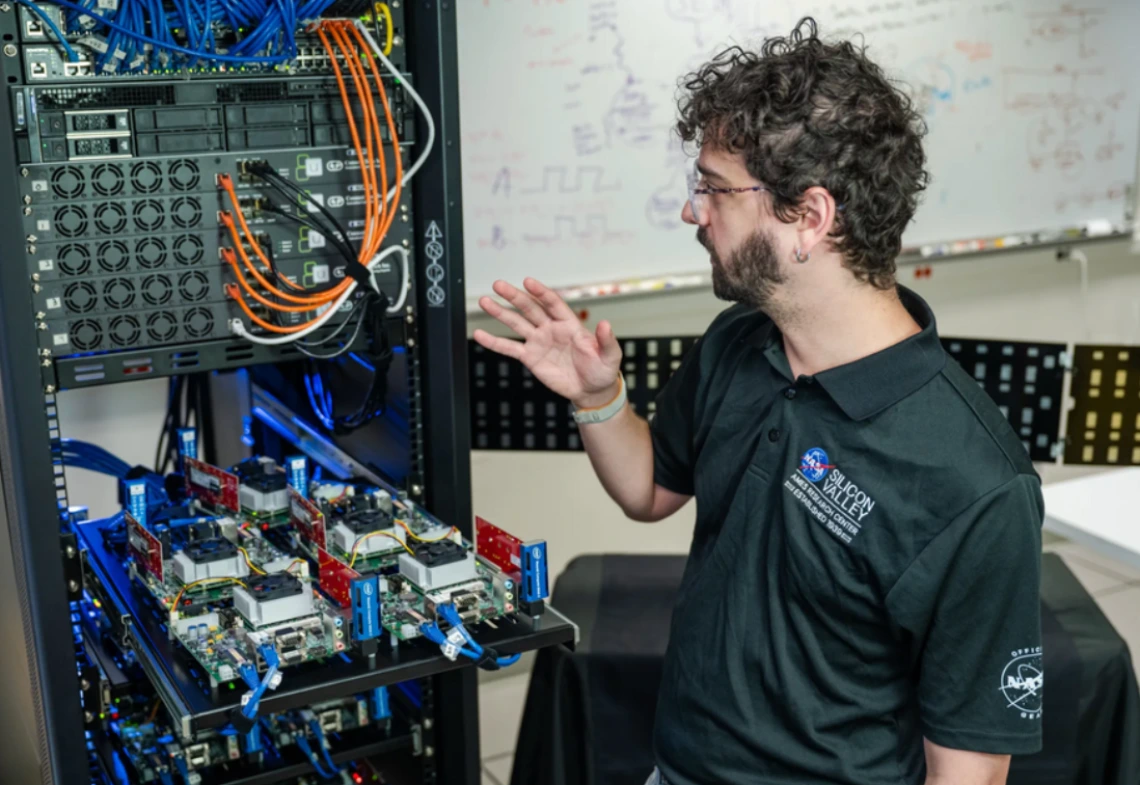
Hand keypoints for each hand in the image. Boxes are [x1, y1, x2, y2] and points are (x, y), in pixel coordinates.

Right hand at [473, 278, 621, 407]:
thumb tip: (605, 324)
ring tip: (484, 301)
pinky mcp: (531, 358)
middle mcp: (551, 328)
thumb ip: (607, 340)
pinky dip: (494, 342)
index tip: (528, 282)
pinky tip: (479, 335)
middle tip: (497, 284)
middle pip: (530, 308)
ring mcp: (539, 341)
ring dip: (500, 313)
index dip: (541, 293)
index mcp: (570, 324)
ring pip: (516, 323)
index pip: (552, 303)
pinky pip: (509, 348)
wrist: (592, 390)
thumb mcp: (610, 356)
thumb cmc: (603, 370)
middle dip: (514, 296)